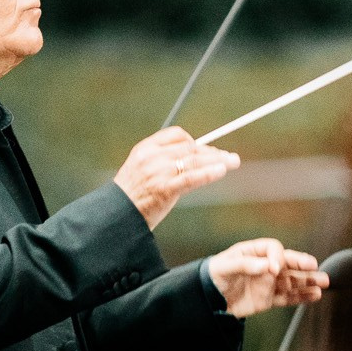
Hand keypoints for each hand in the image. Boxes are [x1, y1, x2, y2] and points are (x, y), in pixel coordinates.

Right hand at [113, 128, 237, 228]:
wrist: (118, 215)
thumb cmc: (133, 195)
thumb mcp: (141, 170)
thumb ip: (161, 161)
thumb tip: (192, 158)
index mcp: (145, 148)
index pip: (176, 134)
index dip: (195, 141)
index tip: (207, 149)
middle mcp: (152, 156)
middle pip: (190, 147)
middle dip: (212, 152)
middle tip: (229, 156)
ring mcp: (158, 172)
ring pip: (194, 161)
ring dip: (217, 160)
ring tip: (233, 161)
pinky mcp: (165, 188)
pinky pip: (192, 177)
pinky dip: (209, 173)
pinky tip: (221, 171)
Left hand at [206, 238, 324, 317]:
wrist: (208, 300)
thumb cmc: (213, 277)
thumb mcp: (224, 267)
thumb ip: (245, 265)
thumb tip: (266, 266)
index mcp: (254, 252)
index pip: (273, 249)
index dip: (277, 257)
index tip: (275, 268)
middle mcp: (264, 266)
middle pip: (288, 262)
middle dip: (302, 264)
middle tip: (315, 266)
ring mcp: (268, 283)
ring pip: (292, 280)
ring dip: (308, 281)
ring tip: (323, 282)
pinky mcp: (268, 299)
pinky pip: (288, 298)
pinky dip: (301, 297)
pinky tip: (314, 295)